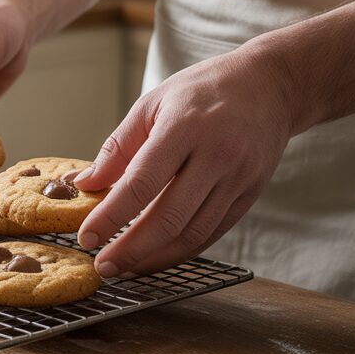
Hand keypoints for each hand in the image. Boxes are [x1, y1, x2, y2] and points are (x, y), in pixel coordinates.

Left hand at [73, 45, 296, 276]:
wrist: (271, 85)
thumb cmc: (203, 90)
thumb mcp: (152, 103)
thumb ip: (117, 147)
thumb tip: (84, 183)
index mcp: (184, 128)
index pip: (141, 183)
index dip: (110, 216)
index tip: (87, 237)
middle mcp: (216, 156)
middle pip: (169, 217)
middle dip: (131, 249)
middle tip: (103, 267)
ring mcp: (238, 179)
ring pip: (194, 233)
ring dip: (156, 257)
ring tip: (126, 268)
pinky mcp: (251, 194)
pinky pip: (213, 232)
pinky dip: (183, 250)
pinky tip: (157, 256)